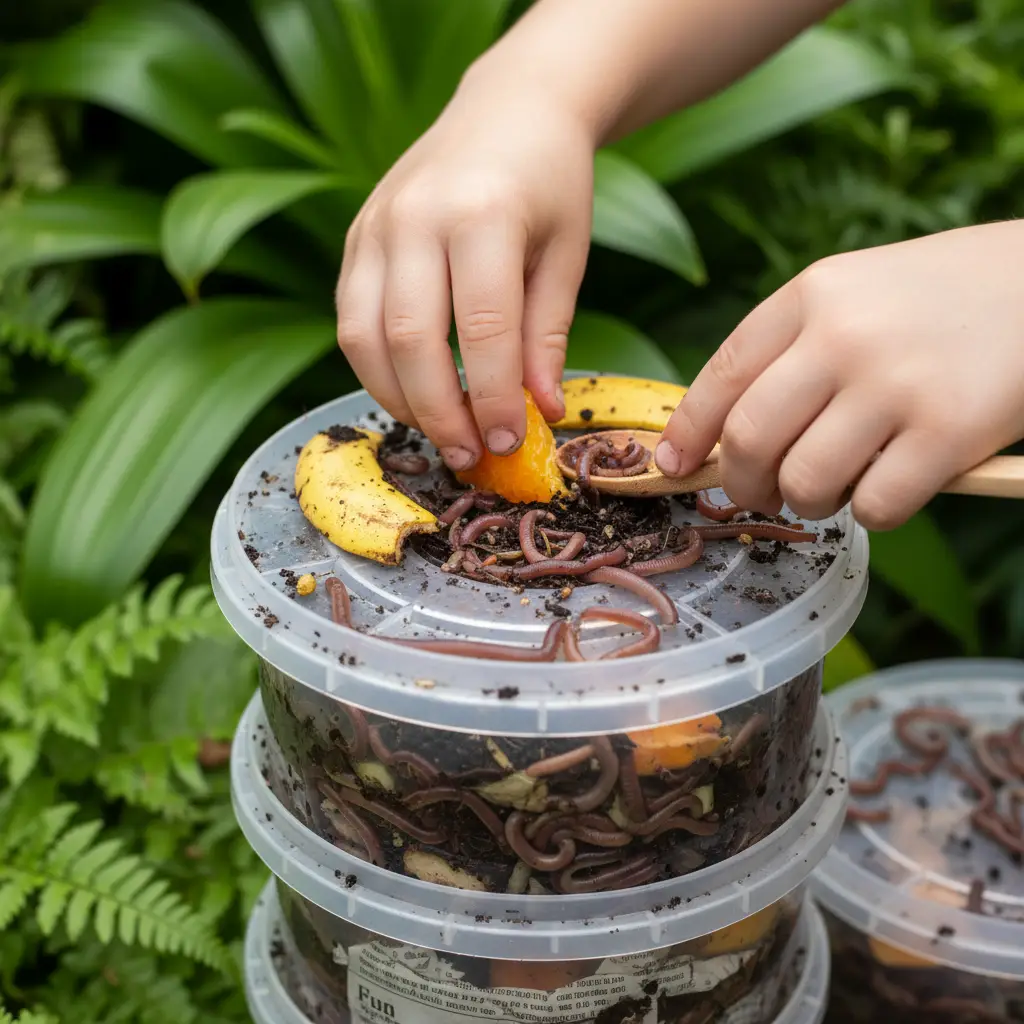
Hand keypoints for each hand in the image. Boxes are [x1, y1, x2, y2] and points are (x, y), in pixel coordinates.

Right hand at [336, 68, 594, 470]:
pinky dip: (377, 370)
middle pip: (410, 341)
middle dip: (440, 412)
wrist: (509, 108)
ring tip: (443, 432)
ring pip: (364, 338)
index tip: (510, 441)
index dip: (495, 397)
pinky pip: (351, 321)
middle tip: (471, 454)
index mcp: (482, 214)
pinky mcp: (355, 238)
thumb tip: (542, 412)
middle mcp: (415, 216)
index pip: (483, 330)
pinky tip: (414, 393)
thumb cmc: (550, 183)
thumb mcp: (565, 255)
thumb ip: (546, 336)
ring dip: (400, 400)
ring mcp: (375, 225)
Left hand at [655, 222, 1023, 529]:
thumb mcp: (853, 297)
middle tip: (761, 493)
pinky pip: (872, 507)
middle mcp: (843, 335)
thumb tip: (720, 438)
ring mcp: (895, 382)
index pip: (722, 376)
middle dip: (742, 483)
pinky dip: (870, 513)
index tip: (675, 465)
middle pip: (748, 439)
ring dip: (809, 502)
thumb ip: (789, 354)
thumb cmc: (939, 302)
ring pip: (804, 482)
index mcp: (810, 296)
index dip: (689, 432)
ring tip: (837, 485)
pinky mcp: (948, 430)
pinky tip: (891, 486)